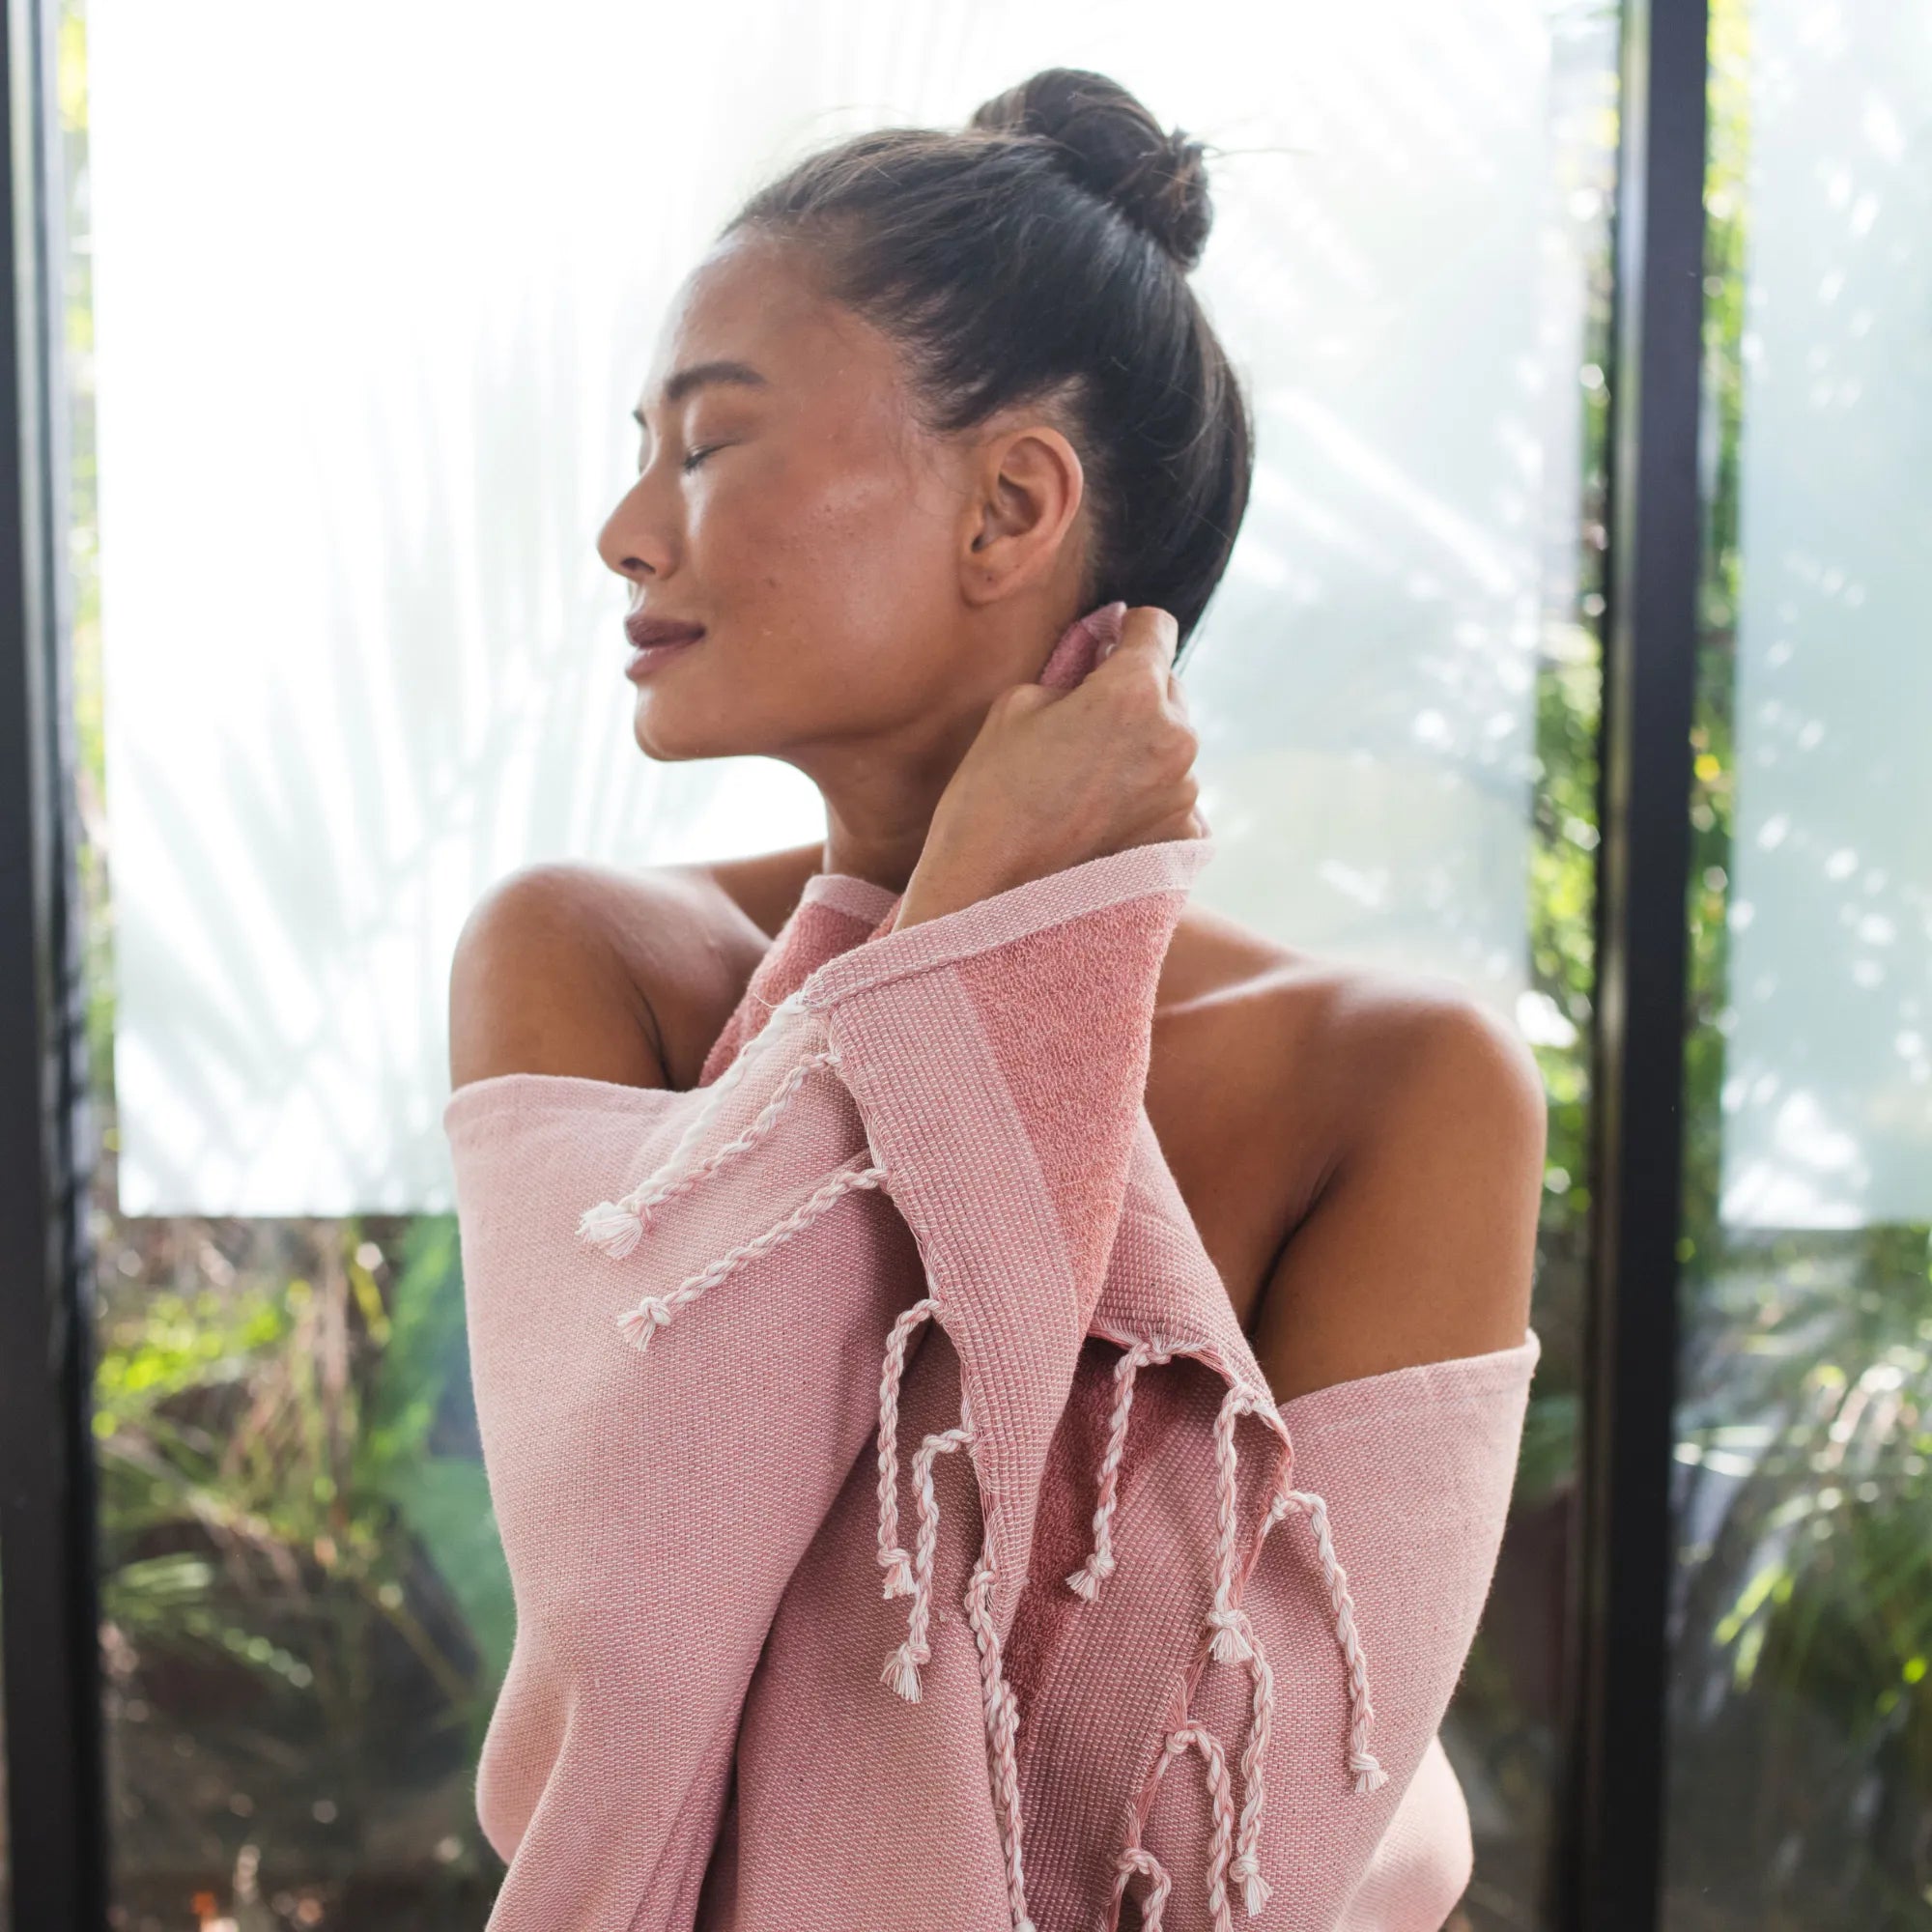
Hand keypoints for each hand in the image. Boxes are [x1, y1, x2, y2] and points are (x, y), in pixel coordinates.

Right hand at [894, 606, 1204, 930]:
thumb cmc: (990, 794)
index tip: (1108, 645)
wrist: (989, 895)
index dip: (1127, 631)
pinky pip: (1172, 795)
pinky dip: (1145, 797)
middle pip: (1167, 688)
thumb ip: (1071, 670)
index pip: (1157, 627)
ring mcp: (1185, 792)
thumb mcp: (1017, 703)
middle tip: (1082, 726)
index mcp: (1133, 692)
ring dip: (1140, 749)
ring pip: (1171, 745)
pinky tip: (1101, 817)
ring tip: (1084, 783)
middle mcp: (1175, 738)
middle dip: (1133, 695)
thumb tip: (1101, 651)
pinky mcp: (1183, 836)